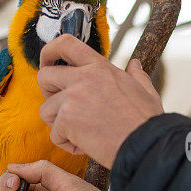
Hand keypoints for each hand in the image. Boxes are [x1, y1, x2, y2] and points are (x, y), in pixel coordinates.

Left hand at [37, 34, 163, 168]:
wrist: (145, 146)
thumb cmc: (146, 122)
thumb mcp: (145, 91)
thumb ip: (136, 75)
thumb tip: (135, 64)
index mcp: (100, 67)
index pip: (66, 44)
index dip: (49, 51)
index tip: (46, 62)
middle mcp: (83, 77)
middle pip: (44, 76)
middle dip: (47, 93)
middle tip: (62, 108)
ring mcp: (73, 97)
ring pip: (46, 110)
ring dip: (59, 125)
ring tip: (82, 134)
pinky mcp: (67, 119)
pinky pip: (54, 134)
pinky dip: (67, 144)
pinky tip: (86, 146)